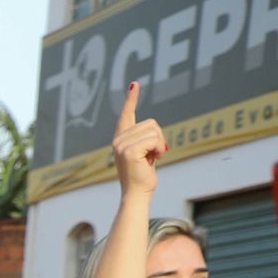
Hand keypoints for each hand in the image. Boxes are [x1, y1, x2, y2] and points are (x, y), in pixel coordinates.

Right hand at [110, 82, 164, 197]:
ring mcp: (121, 145)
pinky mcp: (129, 151)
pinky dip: (158, 149)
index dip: (131, 99)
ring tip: (153, 158)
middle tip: (154, 154)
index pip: (126, 114)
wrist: (137, 193)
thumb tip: (155, 134)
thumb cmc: (142, 175)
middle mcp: (118, 139)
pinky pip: (153, 140)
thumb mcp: (144, 153)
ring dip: (159, 145)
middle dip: (159, 138)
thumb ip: (145, 140)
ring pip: (153, 131)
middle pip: (151, 123)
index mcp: (121, 138)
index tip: (134, 84)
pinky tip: (153, 159)